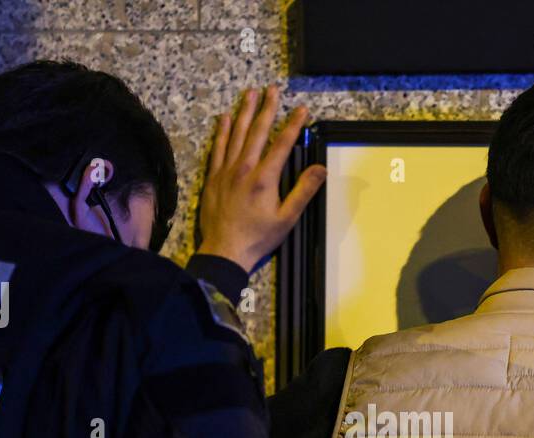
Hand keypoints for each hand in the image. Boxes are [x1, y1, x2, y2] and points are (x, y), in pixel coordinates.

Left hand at [196, 86, 326, 272]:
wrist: (224, 251)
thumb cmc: (257, 238)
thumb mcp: (287, 218)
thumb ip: (303, 191)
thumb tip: (320, 170)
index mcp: (264, 178)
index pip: (282, 144)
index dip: (293, 125)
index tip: (302, 109)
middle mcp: (244, 169)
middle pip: (258, 131)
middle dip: (267, 108)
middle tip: (273, 89)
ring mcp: (226, 172)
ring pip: (237, 134)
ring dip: (245, 112)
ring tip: (250, 93)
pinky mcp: (214, 178)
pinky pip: (218, 149)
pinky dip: (222, 132)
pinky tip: (225, 118)